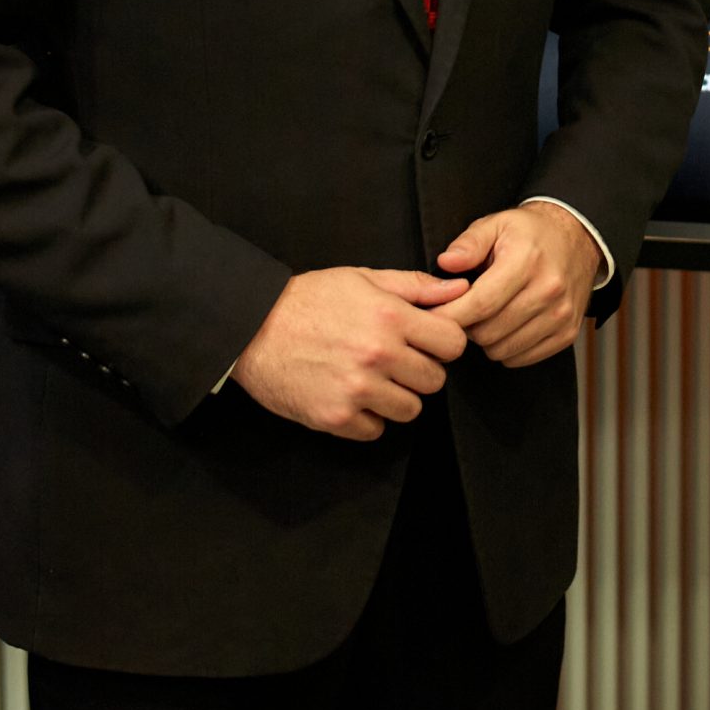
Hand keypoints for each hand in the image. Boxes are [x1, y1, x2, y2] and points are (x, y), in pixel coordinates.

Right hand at [231, 265, 469, 439]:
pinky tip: (350, 396)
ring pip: (410, 409)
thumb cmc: (307, 299)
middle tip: (395, 361)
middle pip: (435, 380)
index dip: (443, 343)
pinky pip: (376, 430)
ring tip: (372, 379)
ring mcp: (357, 390)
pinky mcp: (336, 418)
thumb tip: (459, 289)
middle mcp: (378, 355)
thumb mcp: (361, 278)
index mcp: (390, 317)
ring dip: (397, 397)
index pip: (453, 343)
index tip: (427, 342)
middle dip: (420, 371)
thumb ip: (414, 286)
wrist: (250, 328)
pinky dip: (368, 418)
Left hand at [436, 204, 601, 367]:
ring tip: (487, 316)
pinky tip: (507, 326)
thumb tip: (446, 263)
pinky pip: (522, 358)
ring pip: (503, 350)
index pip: (480, 304)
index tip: (433, 315)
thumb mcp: (496, 224)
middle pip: (488, 332)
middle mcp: (548, 290)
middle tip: (464, 310)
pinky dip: (507, 348)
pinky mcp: (567, 333)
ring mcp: (561, 315)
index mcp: (527, 261)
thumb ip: (468, 243)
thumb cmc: (530, 233)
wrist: (577, 239)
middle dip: (467, 326)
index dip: (450, 315)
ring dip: (487, 339)